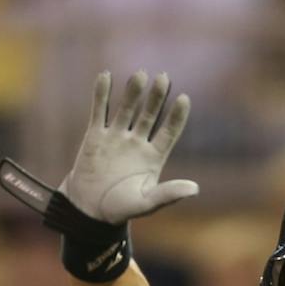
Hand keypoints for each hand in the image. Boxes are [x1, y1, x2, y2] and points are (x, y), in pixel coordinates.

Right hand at [57, 71, 198, 223]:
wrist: (88, 211)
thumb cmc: (120, 209)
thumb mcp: (146, 203)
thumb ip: (168, 194)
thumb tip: (195, 189)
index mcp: (154, 157)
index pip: (169, 132)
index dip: (176, 117)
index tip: (183, 99)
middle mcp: (137, 143)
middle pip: (149, 115)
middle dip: (156, 97)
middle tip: (163, 78)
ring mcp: (117, 137)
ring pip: (127, 109)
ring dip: (133, 92)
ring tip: (140, 74)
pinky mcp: (96, 135)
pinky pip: (99, 111)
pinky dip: (102, 94)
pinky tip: (105, 76)